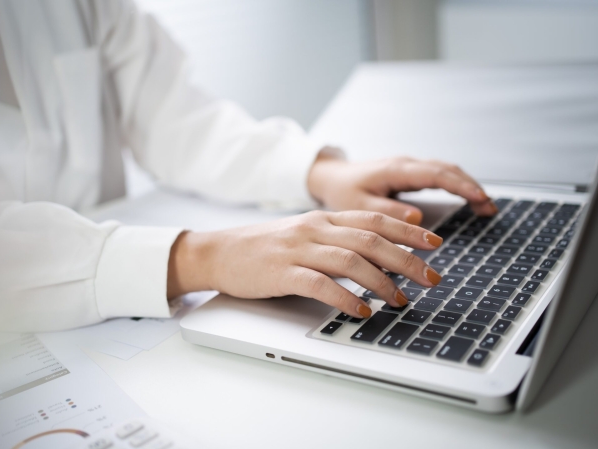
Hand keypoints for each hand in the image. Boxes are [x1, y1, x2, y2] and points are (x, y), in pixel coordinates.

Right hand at [167, 211, 444, 318]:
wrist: (219, 252)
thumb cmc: (264, 247)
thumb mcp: (303, 234)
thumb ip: (336, 240)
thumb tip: (375, 257)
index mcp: (322, 218)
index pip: (374, 220)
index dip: (408, 230)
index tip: (434, 243)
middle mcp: (315, 229)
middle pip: (370, 240)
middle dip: (406, 259)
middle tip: (432, 278)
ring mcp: (298, 249)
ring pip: (350, 260)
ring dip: (381, 281)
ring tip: (401, 300)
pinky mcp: (282, 272)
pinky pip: (320, 284)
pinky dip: (345, 298)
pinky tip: (361, 311)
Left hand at [307, 152, 497, 223]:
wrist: (331, 177)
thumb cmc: (343, 191)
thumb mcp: (358, 206)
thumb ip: (385, 212)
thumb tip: (416, 217)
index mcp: (395, 170)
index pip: (436, 175)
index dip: (460, 186)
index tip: (480, 198)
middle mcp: (406, 164)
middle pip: (447, 170)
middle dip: (472, 186)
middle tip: (490, 207)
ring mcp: (409, 167)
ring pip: (446, 170)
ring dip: (468, 185)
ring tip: (486, 206)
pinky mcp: (410, 173)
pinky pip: (439, 175)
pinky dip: (457, 184)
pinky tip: (468, 198)